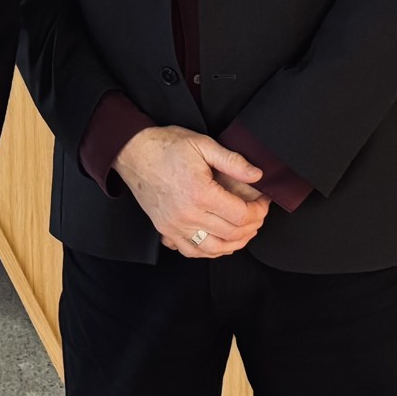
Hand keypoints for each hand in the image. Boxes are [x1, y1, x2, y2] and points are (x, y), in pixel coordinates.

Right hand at [112, 127, 269, 257]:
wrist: (133, 153)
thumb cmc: (166, 147)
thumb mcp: (203, 144)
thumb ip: (233, 161)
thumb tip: (257, 175)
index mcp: (200, 193)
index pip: (241, 215)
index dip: (259, 211)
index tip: (263, 202)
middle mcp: (187, 215)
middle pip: (231, 234)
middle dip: (252, 226)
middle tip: (258, 214)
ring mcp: (174, 226)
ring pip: (213, 249)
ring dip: (235, 243)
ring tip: (245, 230)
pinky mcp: (165, 230)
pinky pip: (192, 251)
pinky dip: (210, 251)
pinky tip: (220, 241)